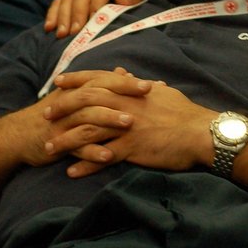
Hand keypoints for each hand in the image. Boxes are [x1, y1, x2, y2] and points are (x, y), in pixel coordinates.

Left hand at [44, 68, 212, 177]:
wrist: (202, 133)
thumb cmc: (184, 114)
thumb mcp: (161, 93)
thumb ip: (139, 85)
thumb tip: (125, 75)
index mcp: (131, 91)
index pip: (97, 80)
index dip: (76, 80)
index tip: (58, 82)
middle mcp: (124, 106)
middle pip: (85, 103)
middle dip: (62, 109)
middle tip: (45, 115)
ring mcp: (126, 127)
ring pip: (88, 131)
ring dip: (66, 140)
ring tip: (49, 149)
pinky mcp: (132, 148)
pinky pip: (102, 157)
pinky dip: (85, 165)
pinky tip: (71, 172)